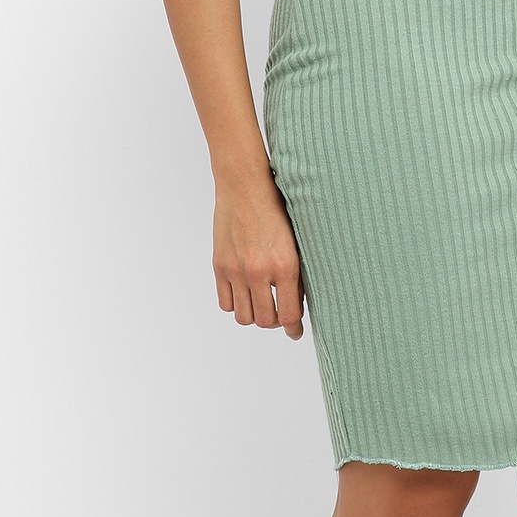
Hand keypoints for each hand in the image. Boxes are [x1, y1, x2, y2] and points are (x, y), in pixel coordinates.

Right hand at [212, 175, 304, 338]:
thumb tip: (297, 303)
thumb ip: (295, 272)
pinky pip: (225, 302)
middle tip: (279, 313)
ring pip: (244, 316)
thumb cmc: (275, 206)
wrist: (244, 184)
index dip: (294, 328)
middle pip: (266, 321)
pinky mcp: (219, 266)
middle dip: (275, 321)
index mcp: (285, 265)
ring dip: (254, 314)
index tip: (295, 332)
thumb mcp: (295, 239)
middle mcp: (259, 271)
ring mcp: (236, 270)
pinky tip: (243, 292)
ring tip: (261, 302)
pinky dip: (235, 303)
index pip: (289, 315)